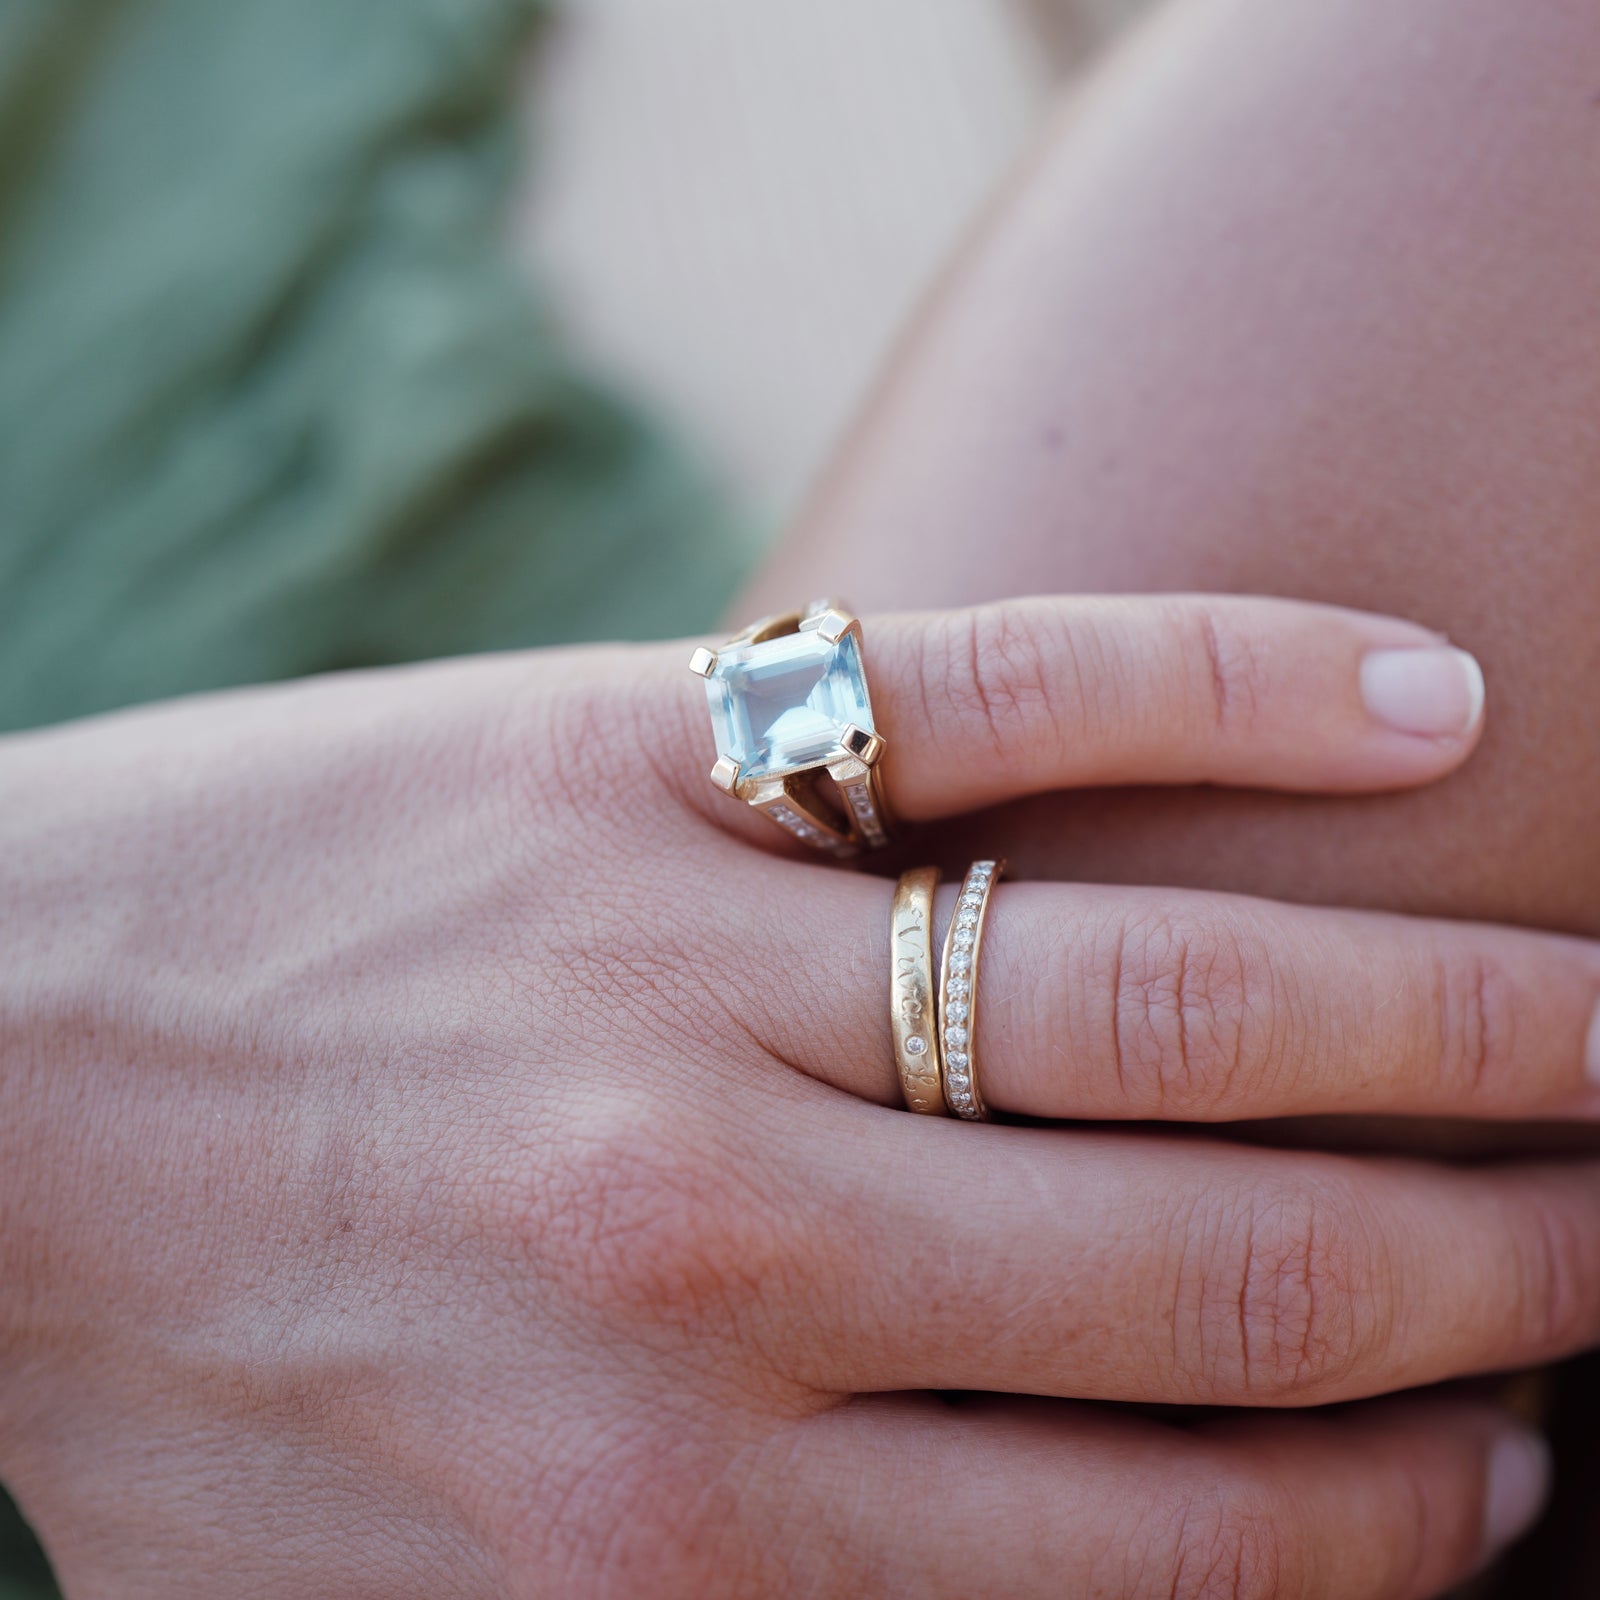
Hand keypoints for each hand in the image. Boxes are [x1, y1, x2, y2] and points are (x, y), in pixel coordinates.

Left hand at [2, 595, 1592, 1598]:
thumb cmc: (215, 1364)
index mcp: (681, 1534)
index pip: (1169, 1542)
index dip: (1383, 1511)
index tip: (1491, 1456)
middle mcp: (725, 1262)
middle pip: (1231, 1270)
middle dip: (1488, 1271)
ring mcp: (690, 970)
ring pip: (1178, 1002)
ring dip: (1453, 1030)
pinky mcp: (650, 750)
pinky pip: (1011, 697)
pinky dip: (1247, 696)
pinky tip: (1431, 714)